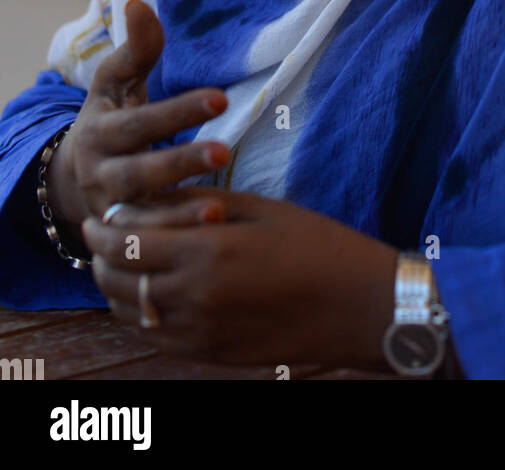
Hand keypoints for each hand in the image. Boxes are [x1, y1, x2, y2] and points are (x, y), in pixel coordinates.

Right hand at [47, 0, 230, 239]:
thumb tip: (139, 2)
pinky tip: (212, 237)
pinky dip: (175, 243)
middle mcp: (101, 175)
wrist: (77, 176)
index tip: (221, 98)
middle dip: (179, 163)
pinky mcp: (126, 239)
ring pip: (140, 219)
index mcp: (100, 133)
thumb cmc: (110, 117)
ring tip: (219, 213)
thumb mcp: (115, 83)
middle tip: (224, 151)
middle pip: (138, 173)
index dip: (178, 111)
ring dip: (179, 216)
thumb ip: (135, 49)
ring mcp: (111, 211)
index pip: (140, 121)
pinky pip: (148, 247)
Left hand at [83, 187, 399, 371]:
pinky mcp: (209, 354)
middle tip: (103, 238)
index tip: (99, 217)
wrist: (357, 305)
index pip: (126, 243)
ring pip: (129, 313)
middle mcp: (193, 297)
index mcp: (206, 252)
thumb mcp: (258, 209)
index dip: (103, 229)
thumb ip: (200, 203)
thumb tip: (151, 199)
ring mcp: (199, 332)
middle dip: (100, 257)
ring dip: (115, 287)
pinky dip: (140, 314)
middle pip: (117, 280)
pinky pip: (154, 336)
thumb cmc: (315, 245)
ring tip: (122, 265)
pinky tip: (150, 293)